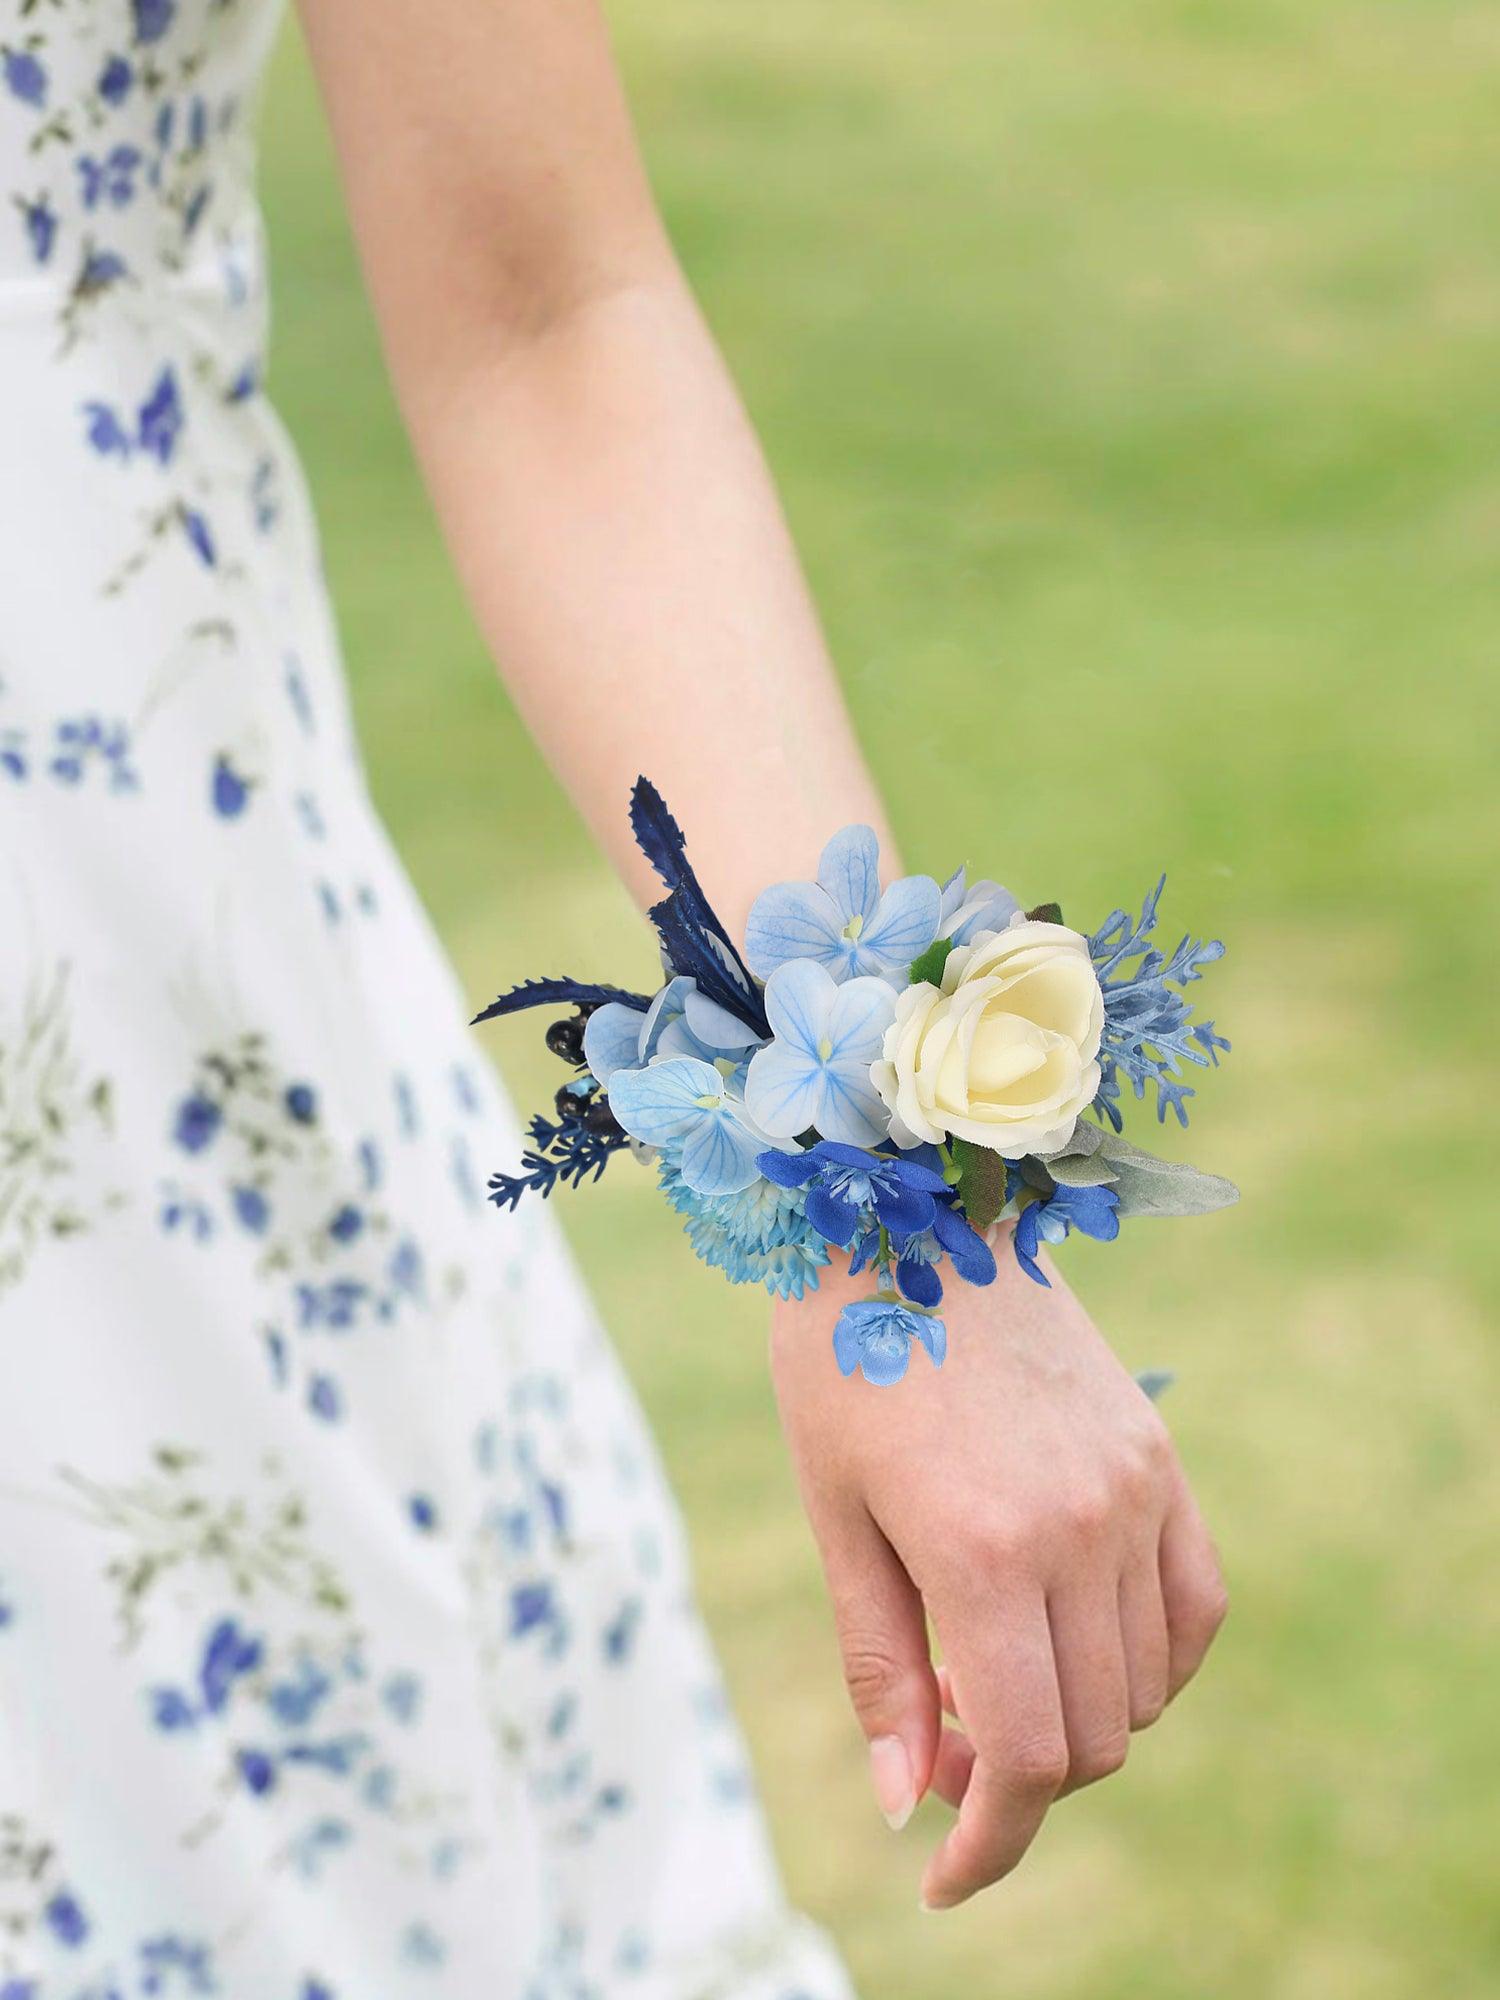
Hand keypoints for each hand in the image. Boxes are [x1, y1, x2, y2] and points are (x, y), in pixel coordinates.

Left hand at [770, 1239, 1226, 1910]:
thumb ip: (879, 1665)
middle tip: (943, 1742)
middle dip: (1019, 1782)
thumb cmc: (842, 1362)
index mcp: (981, 1552)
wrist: (909, 1217)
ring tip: (995, 1674)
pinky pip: (1196, 1606)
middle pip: (1092, 1736)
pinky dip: (1151, 1659)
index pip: (1028, 1760)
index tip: (945, 1874)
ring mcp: (1134, 1491)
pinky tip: (1079, 1639)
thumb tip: (909, 1801)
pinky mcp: (1159, 1459)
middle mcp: (1078, 1529)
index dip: (992, 1844)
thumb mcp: (834, 1513)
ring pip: (1147, 1685)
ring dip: (1081, 1722)